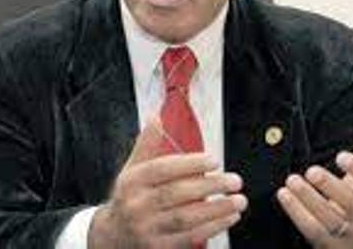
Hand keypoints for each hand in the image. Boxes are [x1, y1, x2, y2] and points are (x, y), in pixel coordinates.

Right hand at [89, 117, 247, 248]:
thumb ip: (147, 144)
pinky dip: (213, 227)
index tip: (214, 160)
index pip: (162, 169)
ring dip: (216, 210)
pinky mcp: (159, 248)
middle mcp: (137, 205)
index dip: (189, 164)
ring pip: (186, 218)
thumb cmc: (130, 197)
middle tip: (235, 180)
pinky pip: (190, 237)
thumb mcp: (132, 169)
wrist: (113, 237)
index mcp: (132, 181)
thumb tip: (156, 117)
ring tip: (239, 200)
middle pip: (177, 194)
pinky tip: (230, 217)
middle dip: (210, 186)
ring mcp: (147, 229)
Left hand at [277, 121, 352, 248]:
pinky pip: (312, 230)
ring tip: (291, 180)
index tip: (341, 155)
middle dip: (331, 186)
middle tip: (311, 170)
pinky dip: (296, 212)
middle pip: (352, 204)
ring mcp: (347, 233)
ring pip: (329, 220)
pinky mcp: (327, 244)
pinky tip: (283, 194)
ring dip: (308, 199)